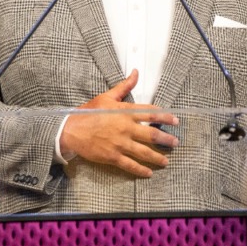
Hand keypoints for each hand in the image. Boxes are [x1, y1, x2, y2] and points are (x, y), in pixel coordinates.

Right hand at [59, 70, 178, 177]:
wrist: (71, 130)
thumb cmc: (88, 113)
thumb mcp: (107, 97)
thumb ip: (124, 86)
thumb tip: (136, 73)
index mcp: (125, 112)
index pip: (151, 114)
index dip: (165, 117)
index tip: (175, 120)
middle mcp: (126, 128)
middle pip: (152, 135)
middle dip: (166, 139)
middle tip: (175, 143)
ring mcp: (120, 143)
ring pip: (144, 152)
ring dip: (157, 157)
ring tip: (166, 161)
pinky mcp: (113, 156)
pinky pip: (130, 165)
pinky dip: (141, 170)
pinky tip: (149, 172)